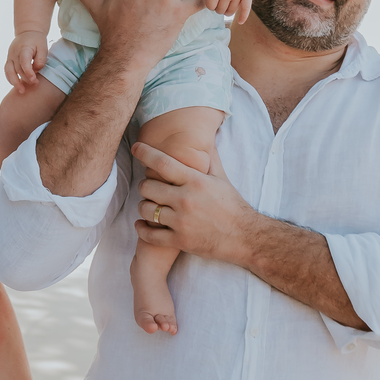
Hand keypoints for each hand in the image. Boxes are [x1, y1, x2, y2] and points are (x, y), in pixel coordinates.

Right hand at [5, 31, 48, 90]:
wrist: (28, 32)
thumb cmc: (37, 40)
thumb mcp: (43, 47)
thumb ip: (41, 59)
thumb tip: (36, 71)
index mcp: (23, 48)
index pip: (24, 61)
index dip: (28, 72)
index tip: (34, 79)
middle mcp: (14, 53)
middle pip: (18, 69)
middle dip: (26, 79)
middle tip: (36, 84)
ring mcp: (10, 57)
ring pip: (9, 72)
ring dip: (15, 82)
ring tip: (22, 91)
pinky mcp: (9, 60)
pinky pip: (7, 71)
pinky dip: (10, 79)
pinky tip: (17, 86)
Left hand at [130, 141, 255, 261]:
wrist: (243, 236)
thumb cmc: (232, 205)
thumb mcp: (221, 178)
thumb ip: (210, 158)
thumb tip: (207, 138)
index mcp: (195, 181)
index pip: (163, 163)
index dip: (145, 153)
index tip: (136, 148)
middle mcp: (185, 200)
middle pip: (148, 187)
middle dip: (145, 185)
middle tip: (149, 187)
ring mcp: (181, 221)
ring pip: (146, 210)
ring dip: (143, 207)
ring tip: (148, 206)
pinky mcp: (179, 240)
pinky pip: (150, 235)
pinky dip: (141, 229)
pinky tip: (141, 225)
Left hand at [205, 0, 253, 24]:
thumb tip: (213, 11)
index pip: (210, 6)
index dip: (210, 5)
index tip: (212, 1)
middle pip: (220, 10)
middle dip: (219, 8)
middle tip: (220, 2)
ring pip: (231, 12)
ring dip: (227, 11)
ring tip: (227, 5)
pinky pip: (246, 9)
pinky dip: (243, 17)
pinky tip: (240, 22)